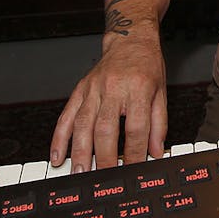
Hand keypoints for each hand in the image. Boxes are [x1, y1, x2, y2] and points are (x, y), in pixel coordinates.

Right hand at [50, 34, 166, 171]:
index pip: (135, 127)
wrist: (130, 39)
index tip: (135, 168)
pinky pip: (66, 116)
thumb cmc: (147, 66)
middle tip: (104, 177)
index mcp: (138, 88)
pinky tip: (57, 155)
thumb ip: (158, 124)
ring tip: (79, 172)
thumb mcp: (161, 93)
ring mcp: (93, 89)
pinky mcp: (80, 90)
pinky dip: (59, 138)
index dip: (135, 151)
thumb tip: (156, 151)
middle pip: (105, 128)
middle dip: (104, 156)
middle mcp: (113, 88)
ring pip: (82, 124)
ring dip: (80, 152)